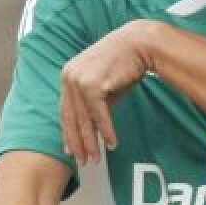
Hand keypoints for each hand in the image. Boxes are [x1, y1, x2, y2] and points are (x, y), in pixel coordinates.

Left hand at [60, 24, 151, 165]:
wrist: (139, 44)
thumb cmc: (125, 63)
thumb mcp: (105, 84)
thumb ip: (95, 103)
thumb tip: (94, 126)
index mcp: (69, 75)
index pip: (65, 110)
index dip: (69, 133)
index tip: (71, 149)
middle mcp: (69, 76)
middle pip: (71, 118)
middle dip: (78, 143)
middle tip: (83, 160)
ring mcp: (79, 80)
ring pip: (84, 120)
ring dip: (91, 142)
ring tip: (96, 158)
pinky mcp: (92, 84)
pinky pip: (99, 115)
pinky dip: (106, 131)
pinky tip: (111, 143)